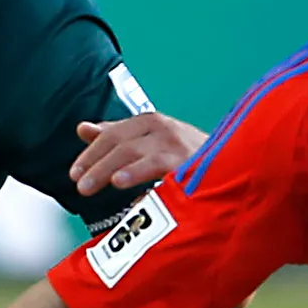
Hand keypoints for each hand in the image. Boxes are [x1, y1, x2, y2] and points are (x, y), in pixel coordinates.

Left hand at [69, 111, 205, 195]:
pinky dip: (137, 173)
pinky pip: (157, 166)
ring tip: (90, 186)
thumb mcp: (148, 141)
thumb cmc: (186, 155)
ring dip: (108, 170)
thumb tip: (83, 128)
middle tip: (79, 185)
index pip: (112, 135)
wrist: (232, 164)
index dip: (91, 153)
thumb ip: (116, 135)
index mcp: (150, 122)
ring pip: (133, 153)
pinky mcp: (188, 161)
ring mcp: (175, 144)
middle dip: (95, 164)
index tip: (74, 173)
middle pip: (120, 144)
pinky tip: (122, 184)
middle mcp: (162, 129)